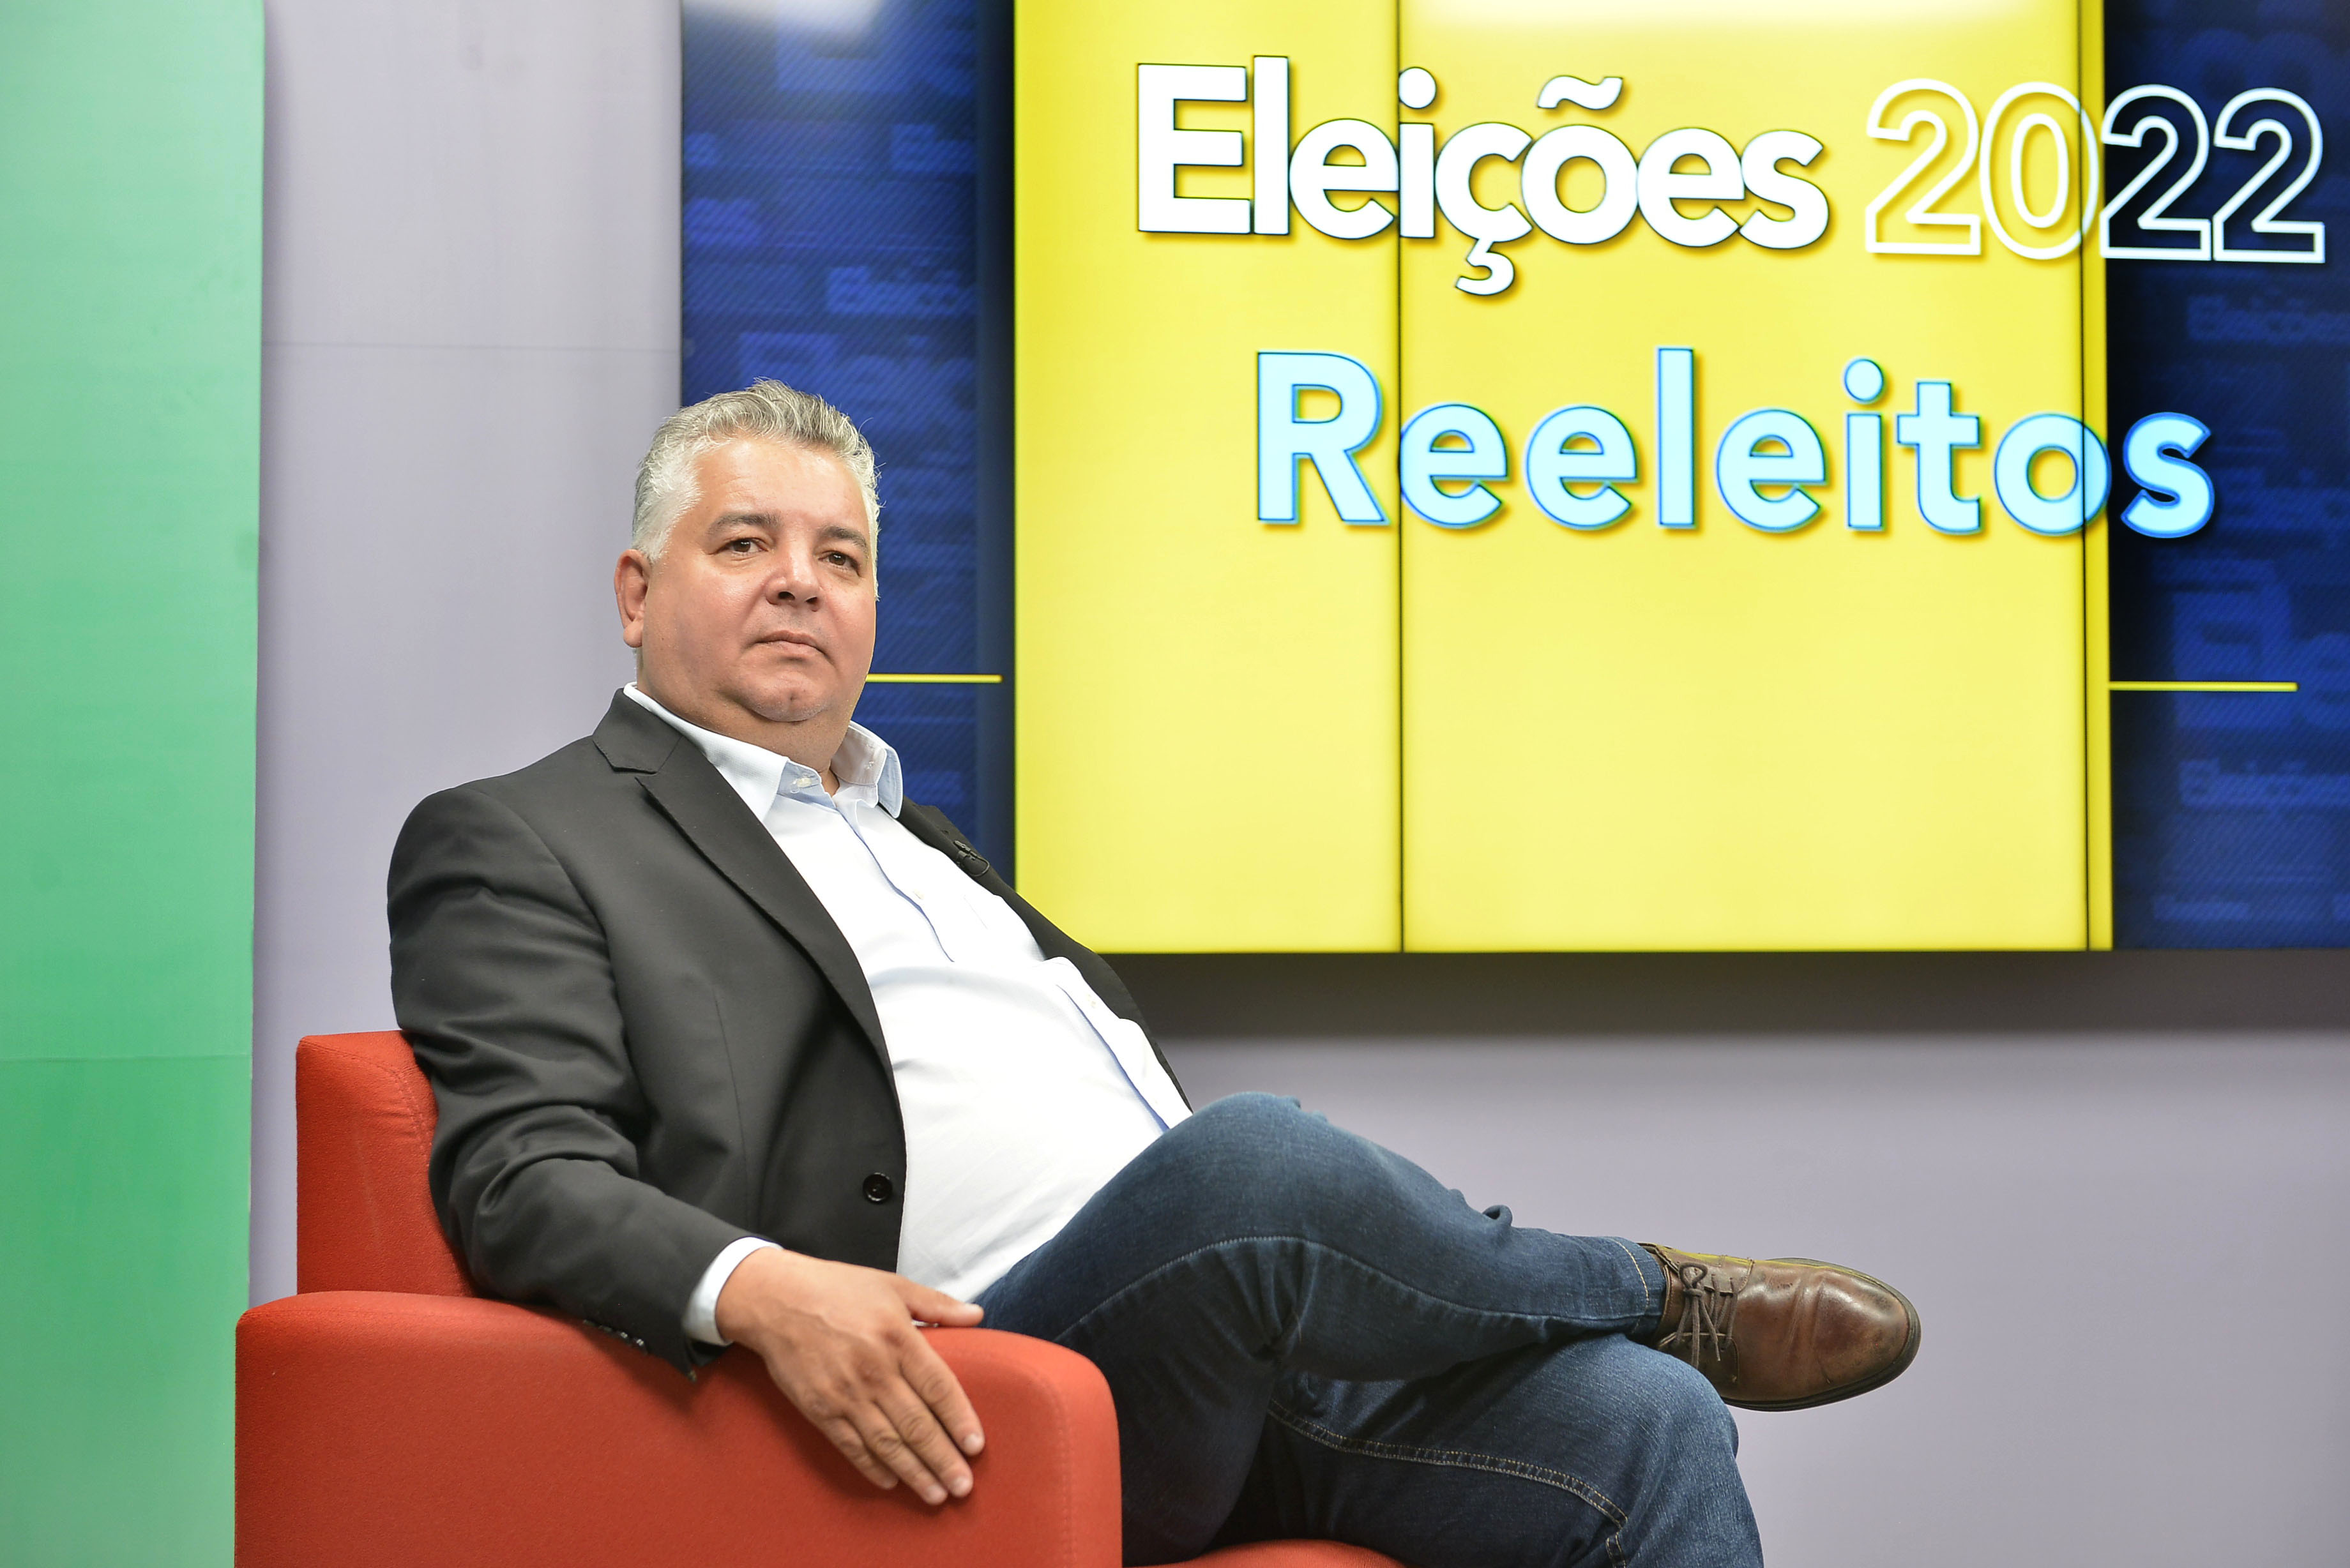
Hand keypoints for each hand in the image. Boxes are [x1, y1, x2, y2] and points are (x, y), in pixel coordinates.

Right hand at [715, 1247, 986, 1503]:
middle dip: (942, 1459)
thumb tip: (978, 1315)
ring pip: (887, 1442)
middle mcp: (873, 1370)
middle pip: (916, 1424)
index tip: (976, 1445)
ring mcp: (844, 1393)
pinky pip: (851, 1445)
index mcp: (897, 1337)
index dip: (959, 1419)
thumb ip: (937, 1304)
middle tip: (963, 1486)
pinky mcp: (819, 1409)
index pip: (938, 1387)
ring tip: (936, 1495)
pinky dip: (872, 1467)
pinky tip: (892, 1482)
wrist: (776, 1300)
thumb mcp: (893, 1285)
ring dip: (914, 1472)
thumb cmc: (838, 1289)